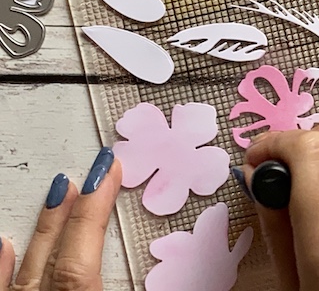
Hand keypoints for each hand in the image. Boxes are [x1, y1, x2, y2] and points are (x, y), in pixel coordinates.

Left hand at [0, 147, 121, 290]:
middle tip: (97, 169)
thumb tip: (170, 279)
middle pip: (58, 248)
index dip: (96, 209)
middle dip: (80, 205)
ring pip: (30, 261)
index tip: (109, 173)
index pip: (84, 252)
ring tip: (61, 190)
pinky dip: (2, 263)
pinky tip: (4, 244)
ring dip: (47, 224)